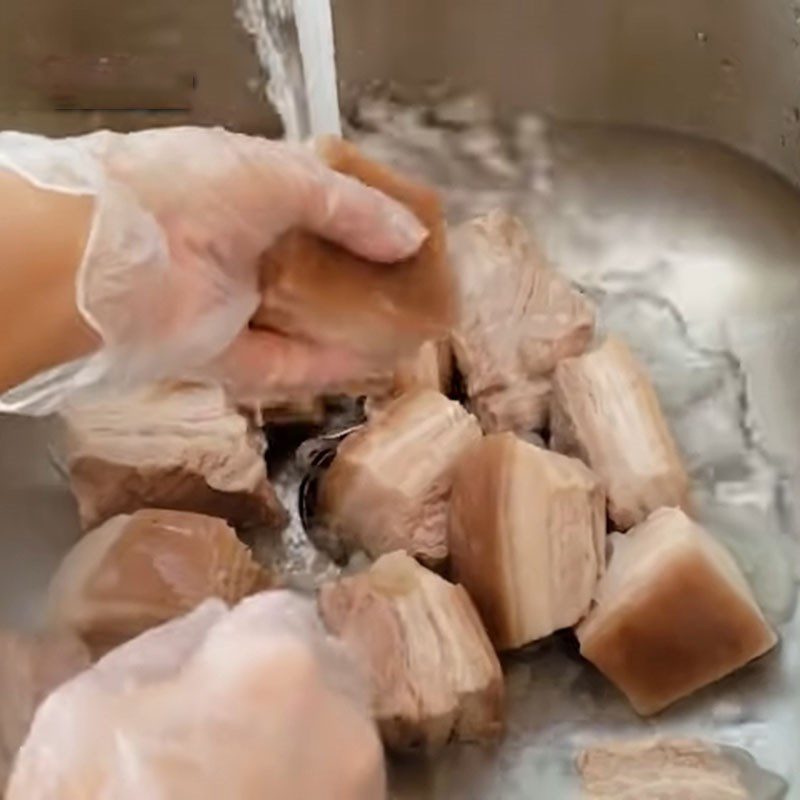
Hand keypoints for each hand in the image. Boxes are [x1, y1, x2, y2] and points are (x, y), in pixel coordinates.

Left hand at [0, 127, 425, 410]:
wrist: (108, 260)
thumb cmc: (191, 194)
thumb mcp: (281, 177)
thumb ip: (349, 207)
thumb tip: (411, 238)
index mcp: (240, 193)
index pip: (312, 204)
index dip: (359, 218)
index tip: (405, 232)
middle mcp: (234, 249)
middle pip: (309, 268)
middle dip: (358, 279)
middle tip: (411, 287)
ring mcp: (225, 306)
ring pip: (297, 322)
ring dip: (346, 327)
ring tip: (402, 330)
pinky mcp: (219, 356)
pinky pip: (280, 366)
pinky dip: (322, 368)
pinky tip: (368, 366)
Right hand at [8, 593, 385, 799]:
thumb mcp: (90, 710)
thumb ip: (164, 645)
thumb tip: (213, 621)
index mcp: (277, 661)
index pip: (282, 609)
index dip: (243, 637)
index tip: (216, 669)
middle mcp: (342, 712)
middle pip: (325, 662)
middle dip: (286, 678)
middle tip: (231, 724)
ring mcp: (363, 781)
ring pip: (341, 723)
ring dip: (305, 730)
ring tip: (246, 772)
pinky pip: (347, 777)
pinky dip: (317, 778)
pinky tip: (264, 797)